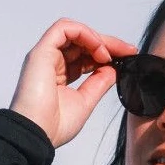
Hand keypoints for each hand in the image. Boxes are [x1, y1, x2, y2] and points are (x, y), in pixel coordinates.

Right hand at [9, 18, 136, 148]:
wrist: (36, 135)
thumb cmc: (54, 126)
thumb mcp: (85, 102)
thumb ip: (99, 83)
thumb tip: (113, 68)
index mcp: (59, 75)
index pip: (85, 56)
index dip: (106, 53)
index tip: (127, 57)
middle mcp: (51, 62)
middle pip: (81, 42)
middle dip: (107, 43)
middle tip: (128, 50)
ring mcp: (45, 55)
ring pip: (74, 32)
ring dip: (97, 38)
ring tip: (110, 54)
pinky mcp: (41, 52)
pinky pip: (64, 29)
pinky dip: (84, 34)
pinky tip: (98, 48)